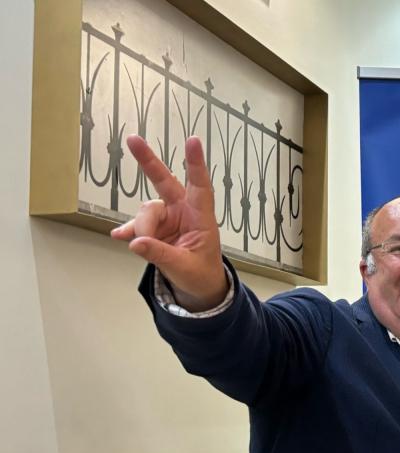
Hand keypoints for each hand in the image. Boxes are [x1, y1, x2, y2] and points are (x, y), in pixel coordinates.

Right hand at [111, 135, 227, 311]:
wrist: (198, 286)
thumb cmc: (201, 273)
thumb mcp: (184, 267)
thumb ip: (161, 254)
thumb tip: (136, 242)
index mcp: (201, 217)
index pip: (200, 187)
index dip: (196, 164)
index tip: (193, 141)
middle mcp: (183, 211)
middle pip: (164, 181)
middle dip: (148, 161)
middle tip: (132, 139)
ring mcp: (167, 218)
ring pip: (146, 211)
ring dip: (142, 228)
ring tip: (144, 247)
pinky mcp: (152, 229)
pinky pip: (135, 225)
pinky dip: (129, 231)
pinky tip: (119, 236)